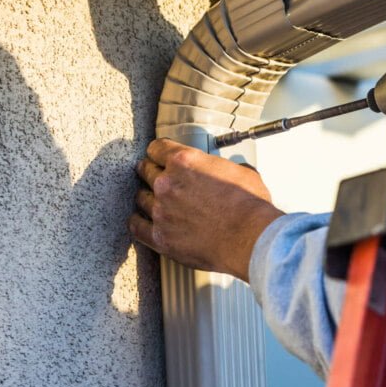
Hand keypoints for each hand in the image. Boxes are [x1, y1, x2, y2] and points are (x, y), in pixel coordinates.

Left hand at [129, 140, 283, 280]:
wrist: (248, 238)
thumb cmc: (248, 206)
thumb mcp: (241, 172)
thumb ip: (224, 168)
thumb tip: (230, 171)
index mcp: (185, 161)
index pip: (157, 148)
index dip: (159, 151)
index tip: (159, 155)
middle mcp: (167, 183)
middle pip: (145, 170)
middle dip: (149, 171)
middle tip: (153, 175)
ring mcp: (161, 211)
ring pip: (140, 197)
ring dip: (146, 197)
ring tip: (152, 200)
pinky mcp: (160, 236)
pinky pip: (136, 226)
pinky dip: (138, 222)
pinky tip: (141, 221)